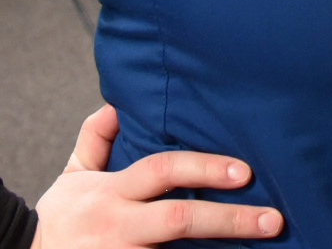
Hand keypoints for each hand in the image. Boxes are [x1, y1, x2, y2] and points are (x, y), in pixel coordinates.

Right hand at [31, 104, 283, 245]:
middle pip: (178, 220)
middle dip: (229, 220)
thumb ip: (95, 139)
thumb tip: (117, 103)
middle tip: (274, 220)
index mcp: (111, 193)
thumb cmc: (57, 221)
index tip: (245, 170)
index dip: (204, 168)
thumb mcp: (71, 176)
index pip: (162, 170)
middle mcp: (118, 226)